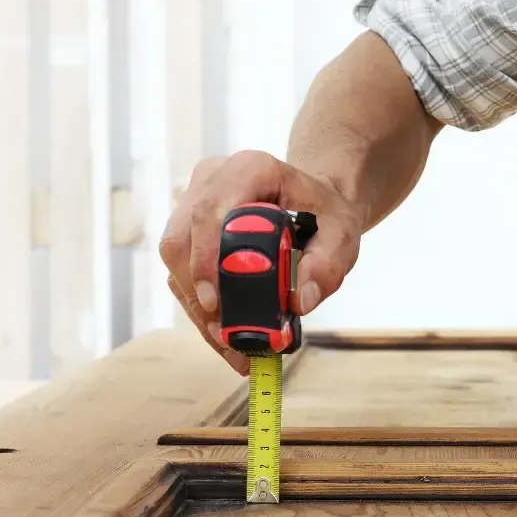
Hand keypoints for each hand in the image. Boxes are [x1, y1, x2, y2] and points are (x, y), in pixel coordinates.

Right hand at [158, 150, 364, 373]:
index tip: (214, 302)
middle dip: (197, 295)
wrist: (316, 201)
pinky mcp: (189, 228)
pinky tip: (224, 338)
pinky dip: (200, 308)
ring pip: (175, 259)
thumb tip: (300, 302)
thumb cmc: (326, 213)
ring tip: (230, 347)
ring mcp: (194, 202)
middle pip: (181, 239)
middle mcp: (212, 180)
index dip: (204, 258)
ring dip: (196, 308)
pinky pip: (181, 271)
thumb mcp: (342, 235)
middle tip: (225, 337)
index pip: (210, 211)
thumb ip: (328, 265)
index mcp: (249, 169)